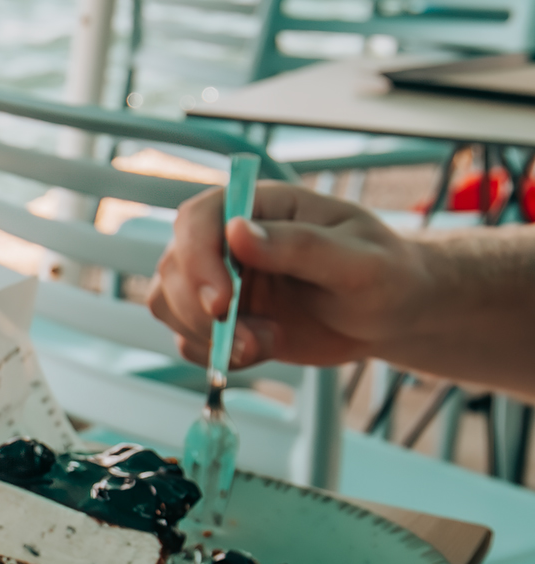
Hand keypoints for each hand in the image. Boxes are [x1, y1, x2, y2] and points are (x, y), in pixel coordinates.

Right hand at [148, 183, 433, 369]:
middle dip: (200, 311)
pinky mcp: (222, 319)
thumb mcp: (359, 260)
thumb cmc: (387, 276)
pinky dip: (214, 355)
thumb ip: (301, 246)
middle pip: (173, 267)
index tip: (222, 302)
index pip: (197, 218)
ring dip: (205, 336)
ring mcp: (221, 280)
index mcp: (260, 207)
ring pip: (169, 304)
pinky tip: (261, 350)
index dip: (196, 258)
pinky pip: (188, 339)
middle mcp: (228, 240)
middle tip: (250, 340)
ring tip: (264, 343)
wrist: (394, 316)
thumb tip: (238, 232)